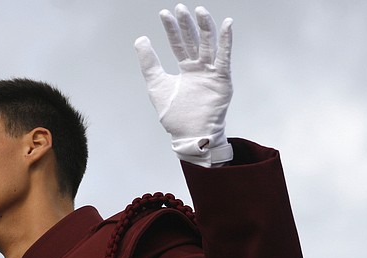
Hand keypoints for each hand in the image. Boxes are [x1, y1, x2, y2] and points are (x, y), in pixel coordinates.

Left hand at [134, 4, 233, 165]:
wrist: (188, 135)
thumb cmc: (174, 115)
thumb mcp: (156, 84)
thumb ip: (149, 63)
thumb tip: (140, 39)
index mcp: (186, 69)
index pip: (178, 44)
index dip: (172, 29)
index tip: (164, 13)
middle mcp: (200, 68)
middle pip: (194, 41)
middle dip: (187, 25)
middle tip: (180, 8)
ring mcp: (211, 72)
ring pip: (209, 45)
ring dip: (205, 27)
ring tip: (199, 11)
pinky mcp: (222, 80)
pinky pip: (225, 58)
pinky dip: (226, 42)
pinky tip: (226, 25)